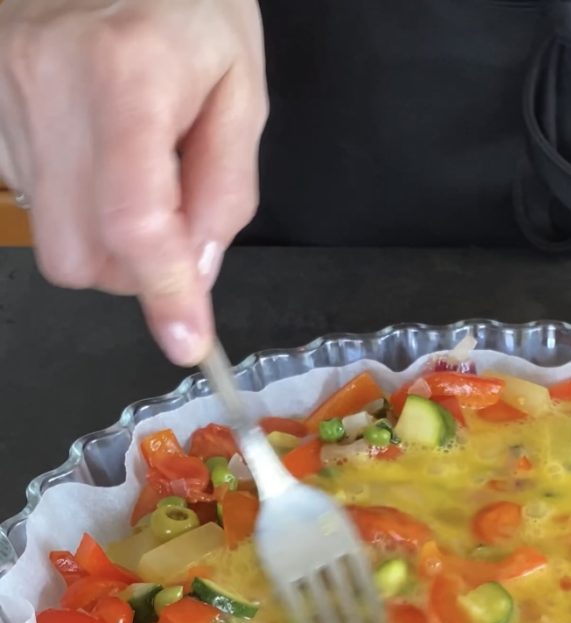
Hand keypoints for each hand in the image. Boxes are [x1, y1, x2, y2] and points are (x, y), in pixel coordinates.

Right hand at [0, 0, 266, 364]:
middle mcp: (45, 80)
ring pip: (50, 235)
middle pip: (78, 253)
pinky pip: (28, 198)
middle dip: (134, 270)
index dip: (163, 294)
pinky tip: (94, 151)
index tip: (187, 340)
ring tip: (135, 165)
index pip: (134, 221)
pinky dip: (72, 202)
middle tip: (174, 227)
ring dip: (104, 235)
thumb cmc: (190, 5)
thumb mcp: (241, 92)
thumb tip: (197, 276)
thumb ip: (226, 191)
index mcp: (127, 73)